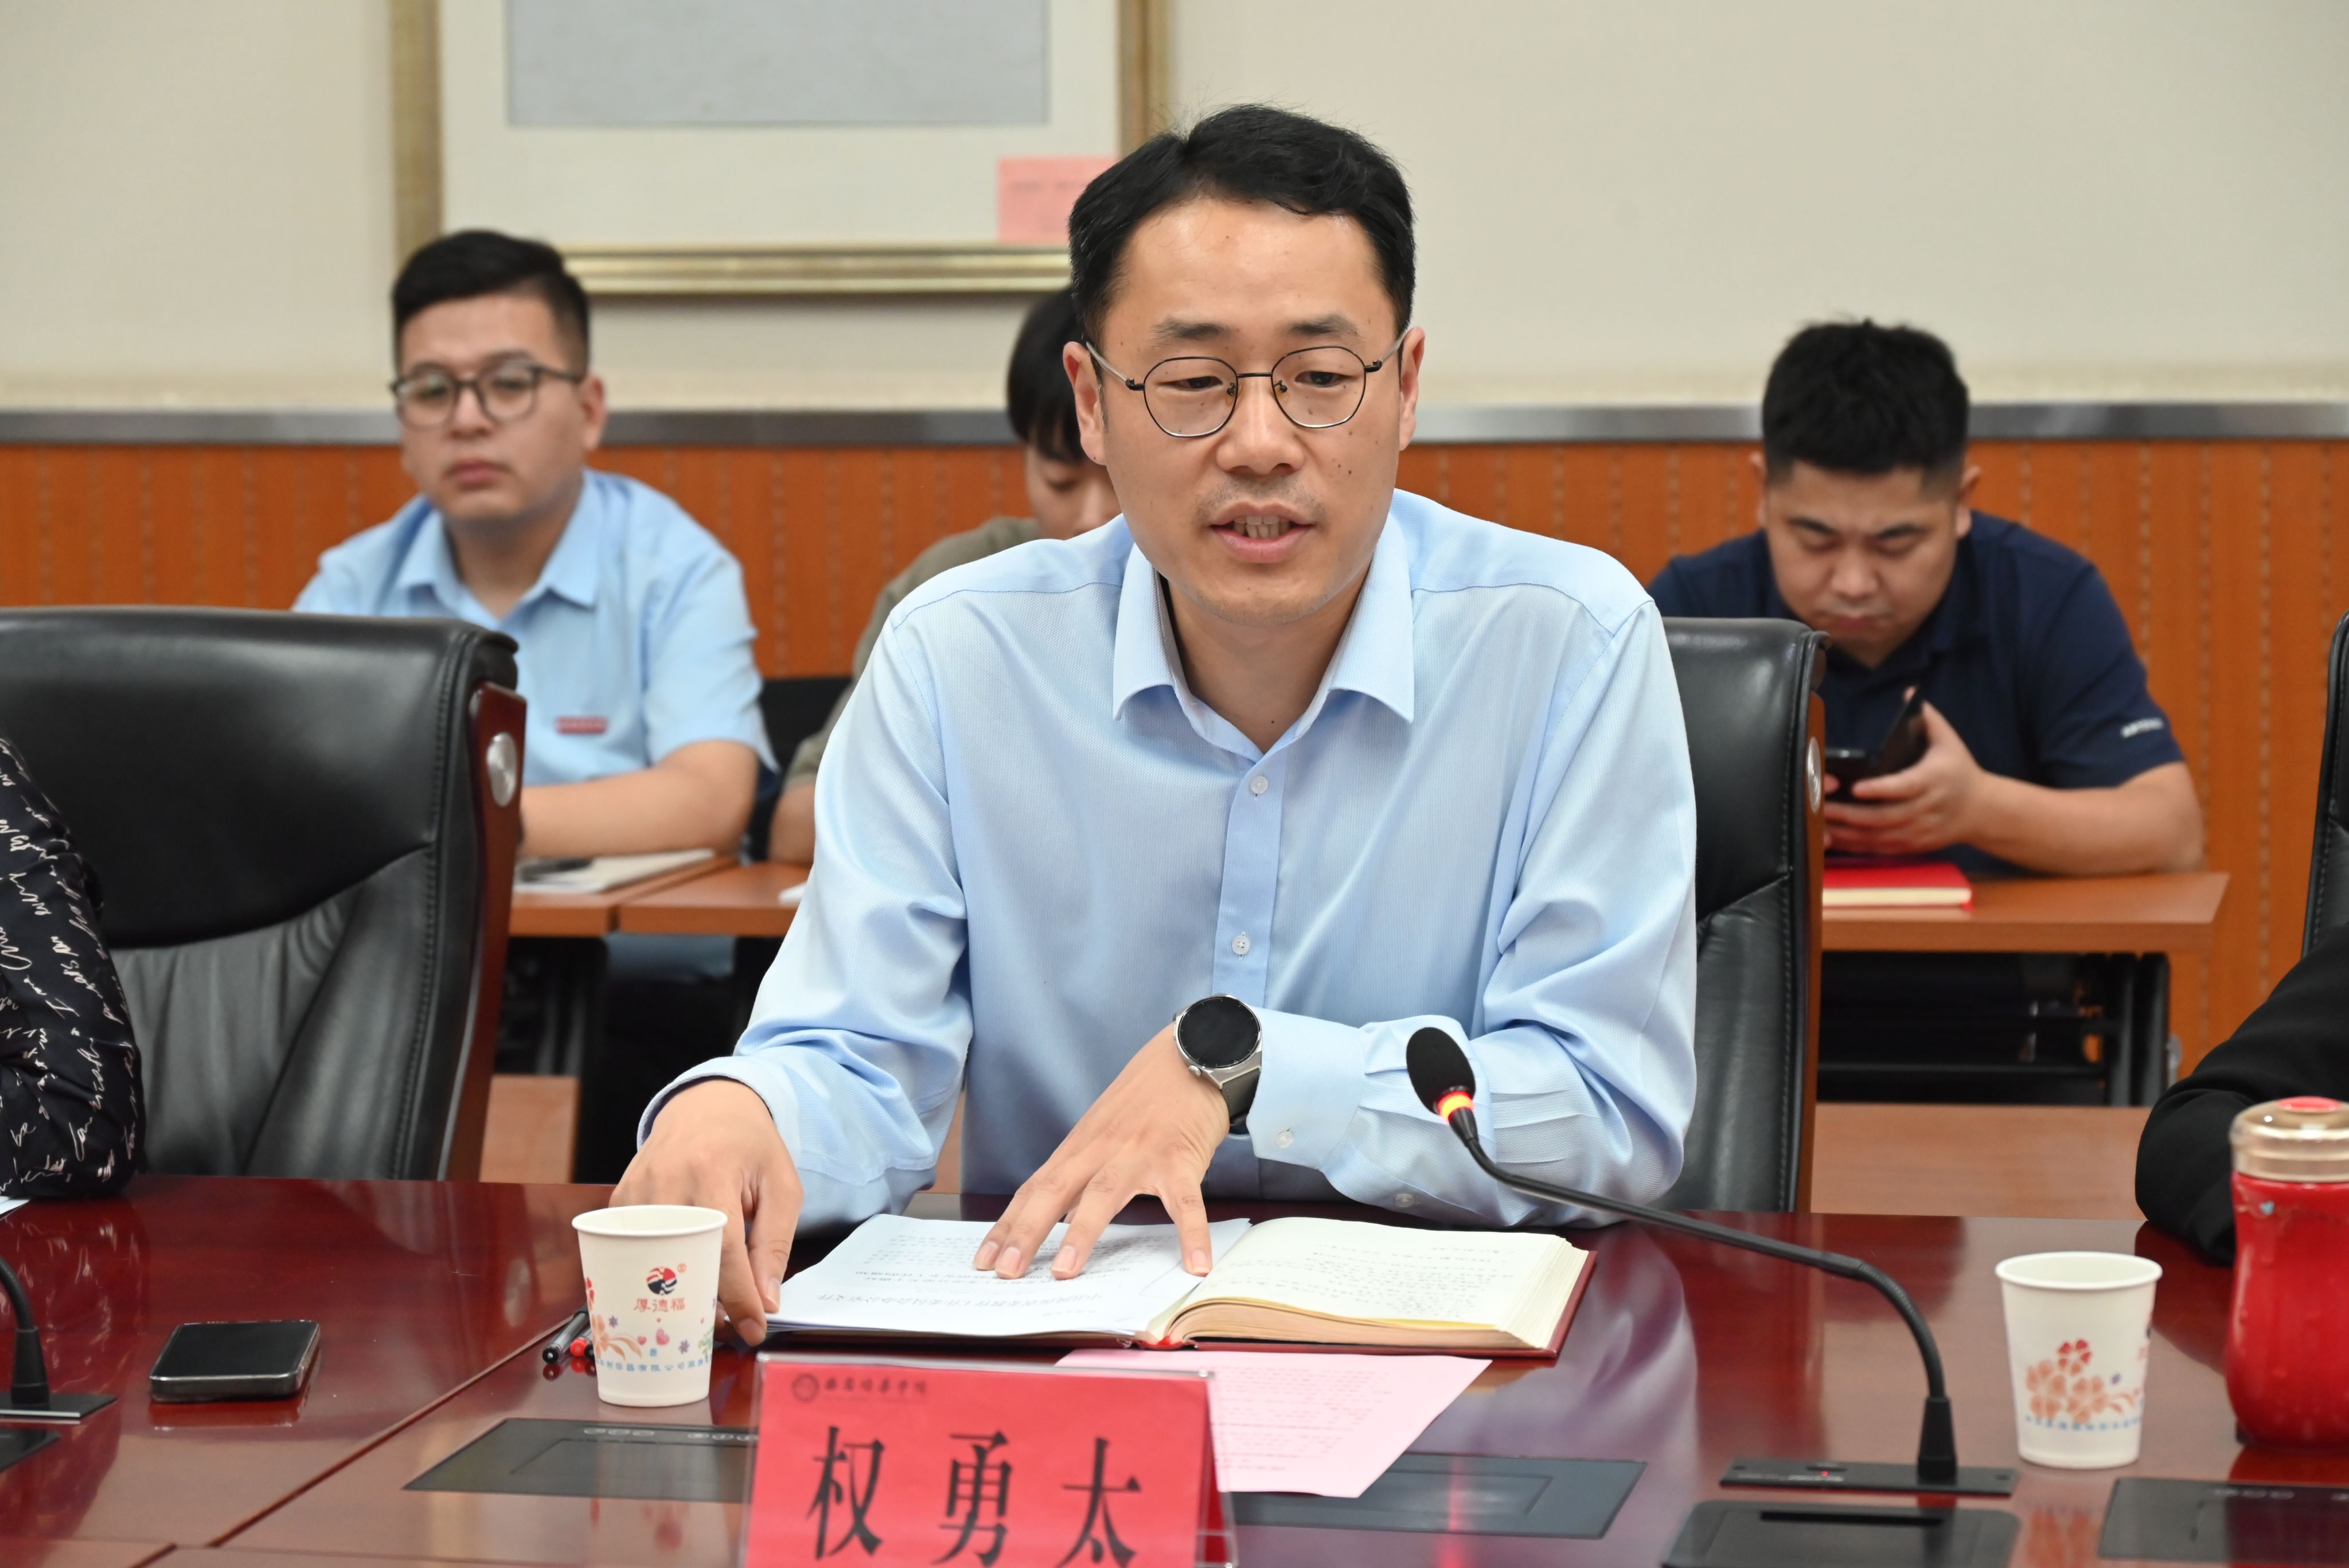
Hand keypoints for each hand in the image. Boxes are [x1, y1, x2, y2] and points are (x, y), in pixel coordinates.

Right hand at [614, 1078, 802, 1346]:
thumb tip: (765, 1301)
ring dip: (676, 1292)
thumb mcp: (781, 1187)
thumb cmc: (751, 1147)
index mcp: (713, 1170)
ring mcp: (636, 1188)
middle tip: (728, 1324)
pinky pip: (631, 1248)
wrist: (709, 1105)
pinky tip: (676, 1276)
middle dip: (704, 1302)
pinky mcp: (620, 1198)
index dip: (737, 1296)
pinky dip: (652, 1270)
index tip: (754, 1327)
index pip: (722, 1248)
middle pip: (678, 1260)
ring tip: (707, 1304)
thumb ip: (774, 1244)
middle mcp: (667, 1178)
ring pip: (649, 1260)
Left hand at [972, 1024, 1228, 1280]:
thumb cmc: (1147, 1098)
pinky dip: (1190, 1234)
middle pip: (1055, 1191)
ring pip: (1104, 1193)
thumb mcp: (1105, 1129)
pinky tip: (1196, 1266)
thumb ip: (1086, 1170)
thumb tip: (1065, 1216)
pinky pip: (1185, 1201)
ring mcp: (1141, 1152)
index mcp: (1081, 1147)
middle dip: (1026, 1232)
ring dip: (1081, 1233)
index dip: (1008, 1225)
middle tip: (1005, 1272)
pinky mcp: (1180, 1157)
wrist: (1191, 1053)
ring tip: (1065, 1272)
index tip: (983, 1260)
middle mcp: (1102, 1149)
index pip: (1034, 1189)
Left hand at [1822, 702, 1980, 855]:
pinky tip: (1833, 838)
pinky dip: (1855, 845)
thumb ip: (1928, 718)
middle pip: (1885, 817)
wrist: (1982, 811)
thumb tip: (1909, 692)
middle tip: (1821, 805)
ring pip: (1879, 836)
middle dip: (1851, 814)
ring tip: (1819, 822)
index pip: (1905, 787)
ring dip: (1847, 832)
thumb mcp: (1950, 741)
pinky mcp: (1912, 845)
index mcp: (1934, 780)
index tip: (1855, 787)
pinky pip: (1880, 849)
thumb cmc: (1960, 771)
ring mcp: (1919, 831)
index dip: (1880, 790)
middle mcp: (1926, 809)